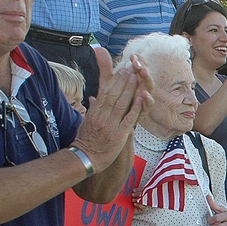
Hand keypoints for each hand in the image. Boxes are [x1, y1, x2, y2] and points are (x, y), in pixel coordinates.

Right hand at [73, 50, 151, 172]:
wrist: (85, 157)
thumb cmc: (86, 140)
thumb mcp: (87, 120)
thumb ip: (93, 108)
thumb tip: (94, 97)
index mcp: (95, 111)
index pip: (105, 92)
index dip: (115, 80)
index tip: (122, 70)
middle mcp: (102, 115)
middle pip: (114, 93)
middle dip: (123, 80)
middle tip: (131, 68)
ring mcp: (111, 124)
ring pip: (121, 102)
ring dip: (130, 89)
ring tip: (136, 77)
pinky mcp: (119, 133)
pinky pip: (128, 118)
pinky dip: (135, 107)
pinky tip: (141, 97)